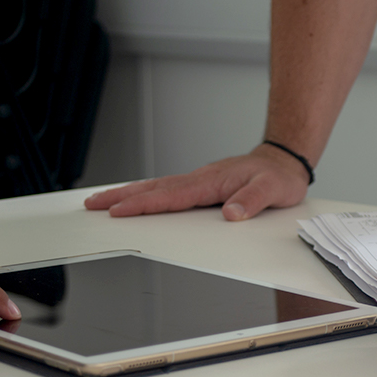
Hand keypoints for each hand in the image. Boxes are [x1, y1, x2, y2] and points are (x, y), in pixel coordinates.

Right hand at [85, 143, 311, 220]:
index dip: (143, 204)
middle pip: (153, 188)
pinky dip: (146, 193)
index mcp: (211, 182)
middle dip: (121, 196)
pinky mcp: (201, 185)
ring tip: (102, 202)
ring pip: (156, 187)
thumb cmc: (278, 177)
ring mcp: (198, 181)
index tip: (119, 211)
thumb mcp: (273, 191)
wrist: (284, 162)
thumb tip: (231, 214)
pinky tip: (136, 199)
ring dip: (128, 194)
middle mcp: (200, 179)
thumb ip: (253, 201)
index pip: (170, 196)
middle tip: (92, 204)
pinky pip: (167, 190)